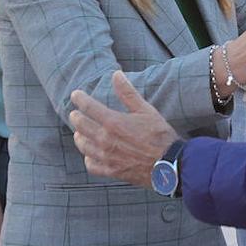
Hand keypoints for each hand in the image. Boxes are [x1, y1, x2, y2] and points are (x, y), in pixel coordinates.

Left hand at [70, 71, 177, 187]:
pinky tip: (90, 155)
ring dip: (79, 137)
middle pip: (81, 126)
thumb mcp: (145, 110)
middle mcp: (105, 139)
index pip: (88, 107)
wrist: (169, 164)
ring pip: (83, 145)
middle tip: (75, 114)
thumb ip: (128, 92)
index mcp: (113, 122)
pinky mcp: (111, 171)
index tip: (75, 95)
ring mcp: (106, 157)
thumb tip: (116, 74)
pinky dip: (88, 158)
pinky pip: (91, 165)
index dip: (79, 98)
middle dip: (76, 117)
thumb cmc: (159, 135)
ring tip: (80, 133)